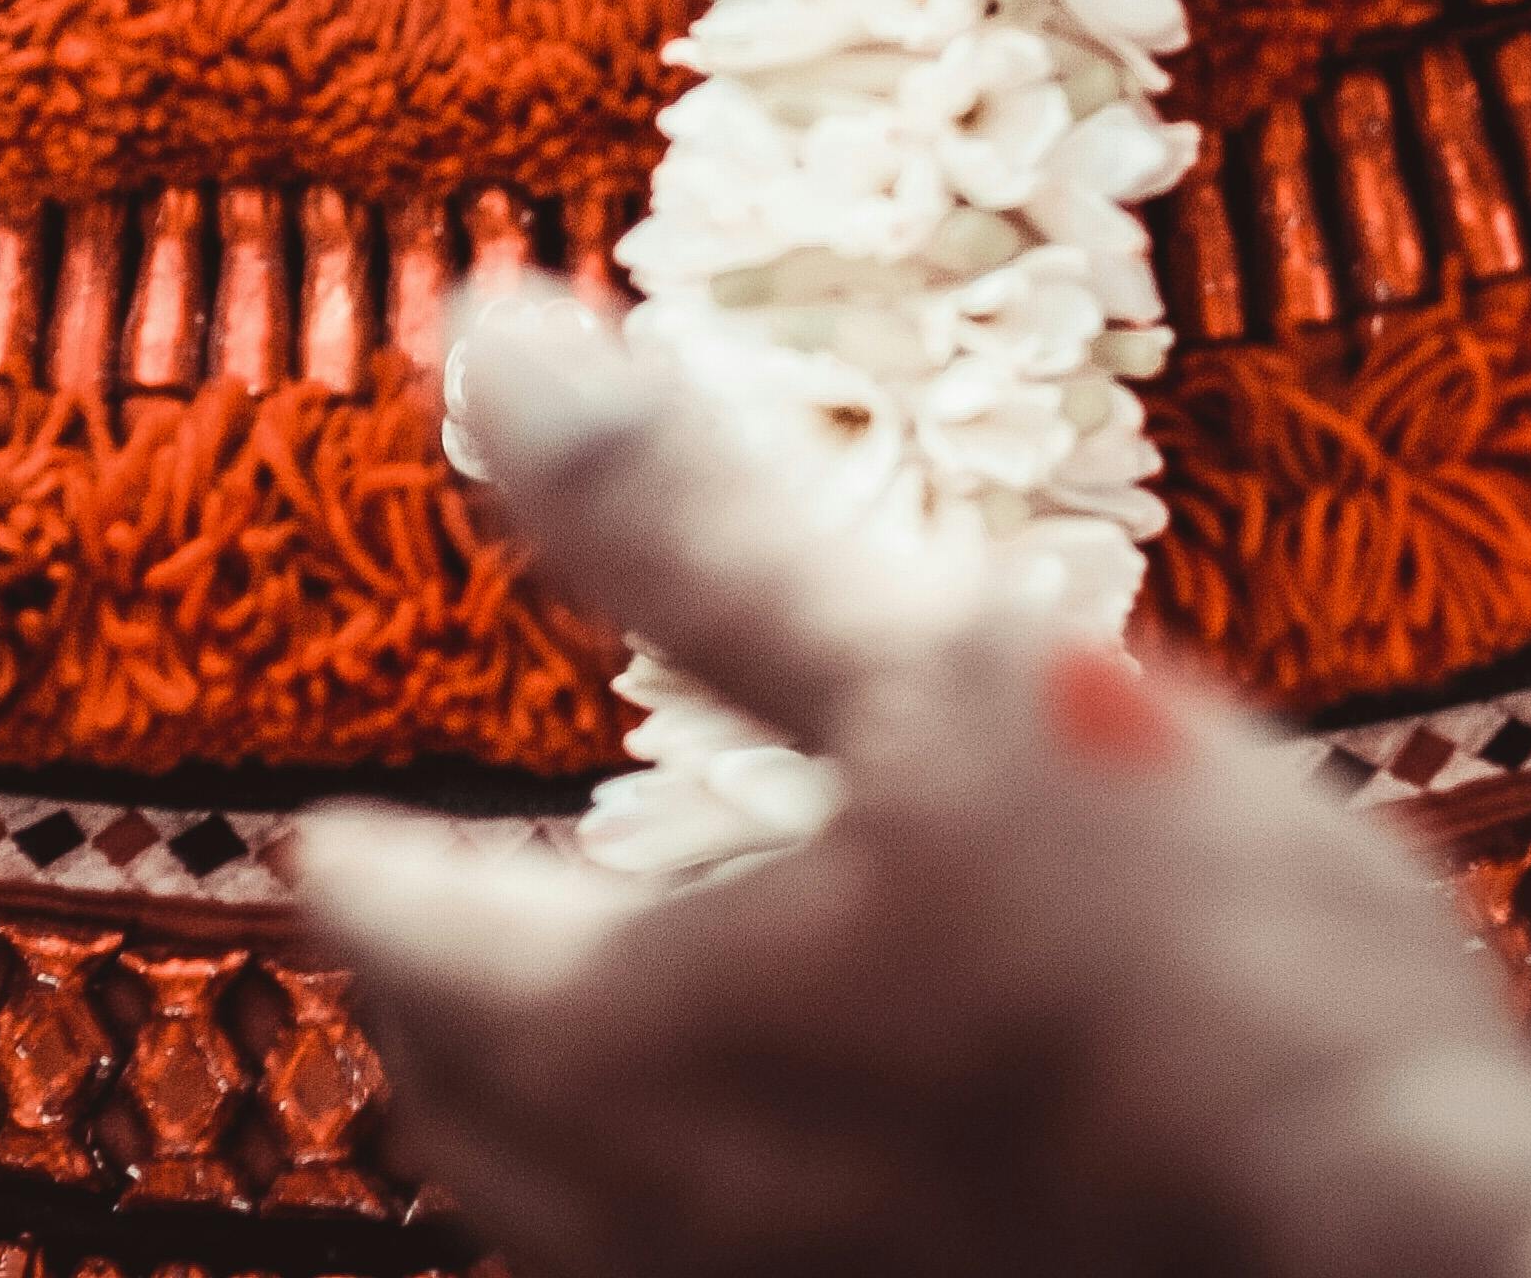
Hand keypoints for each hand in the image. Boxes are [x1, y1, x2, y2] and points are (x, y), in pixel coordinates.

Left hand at [302, 297, 1530, 1277]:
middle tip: (428, 931)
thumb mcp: (950, 671)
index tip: (325, 833)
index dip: (370, 869)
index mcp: (648, 1048)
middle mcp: (678, 1232)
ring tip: (587, 1039)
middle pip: (482, 1126)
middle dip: (439, 1016)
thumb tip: (494, 341)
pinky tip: (790, 1158)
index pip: (425, 950)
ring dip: (559, 1129)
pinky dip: (688, 1212)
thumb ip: (699, 533)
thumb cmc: (1205, 976)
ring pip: (593, 1237)